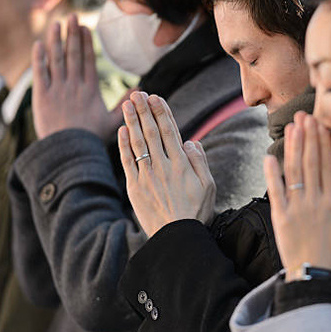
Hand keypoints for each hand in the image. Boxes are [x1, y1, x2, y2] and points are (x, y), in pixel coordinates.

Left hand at [32, 15, 120, 139]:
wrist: (70, 149)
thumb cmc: (92, 138)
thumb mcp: (113, 122)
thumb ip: (124, 106)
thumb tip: (140, 93)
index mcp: (90, 91)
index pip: (88, 61)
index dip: (86, 43)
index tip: (85, 28)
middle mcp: (74, 86)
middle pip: (73, 55)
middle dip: (73, 34)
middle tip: (73, 17)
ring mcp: (58, 89)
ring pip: (56, 59)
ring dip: (56, 40)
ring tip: (56, 24)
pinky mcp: (42, 95)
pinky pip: (40, 72)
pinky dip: (39, 57)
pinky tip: (39, 44)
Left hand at [118, 92, 215, 236]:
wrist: (177, 238)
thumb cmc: (196, 212)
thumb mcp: (208, 186)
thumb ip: (200, 161)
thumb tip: (190, 141)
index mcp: (182, 165)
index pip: (170, 131)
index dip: (161, 112)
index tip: (155, 97)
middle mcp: (163, 167)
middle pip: (152, 132)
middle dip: (144, 111)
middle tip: (138, 93)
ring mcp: (147, 176)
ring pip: (138, 143)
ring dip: (132, 121)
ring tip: (127, 104)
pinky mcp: (134, 188)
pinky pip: (127, 161)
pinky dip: (123, 144)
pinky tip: (122, 130)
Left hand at [265, 112, 330, 278]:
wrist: (317, 277)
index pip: (327, 165)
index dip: (322, 143)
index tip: (319, 124)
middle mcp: (315, 200)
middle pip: (310, 162)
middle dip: (307, 137)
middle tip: (303, 116)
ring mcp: (297, 208)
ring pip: (294, 171)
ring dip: (292, 148)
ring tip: (291, 127)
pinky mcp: (281, 218)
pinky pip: (276, 192)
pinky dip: (272, 174)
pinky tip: (269, 156)